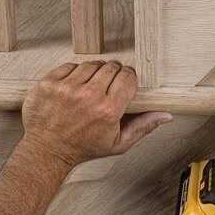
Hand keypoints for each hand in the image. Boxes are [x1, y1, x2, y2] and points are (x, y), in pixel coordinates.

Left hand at [21, 60, 172, 166]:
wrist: (48, 150)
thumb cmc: (84, 148)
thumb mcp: (119, 142)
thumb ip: (144, 126)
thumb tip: (166, 116)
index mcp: (108, 111)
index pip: (127, 77)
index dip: (129, 77)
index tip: (126, 82)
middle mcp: (88, 97)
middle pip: (111, 67)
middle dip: (114, 73)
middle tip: (109, 84)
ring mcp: (67, 88)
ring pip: (92, 64)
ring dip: (95, 71)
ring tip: (92, 85)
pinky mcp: (49, 83)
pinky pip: (70, 65)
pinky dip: (75, 72)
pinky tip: (76, 85)